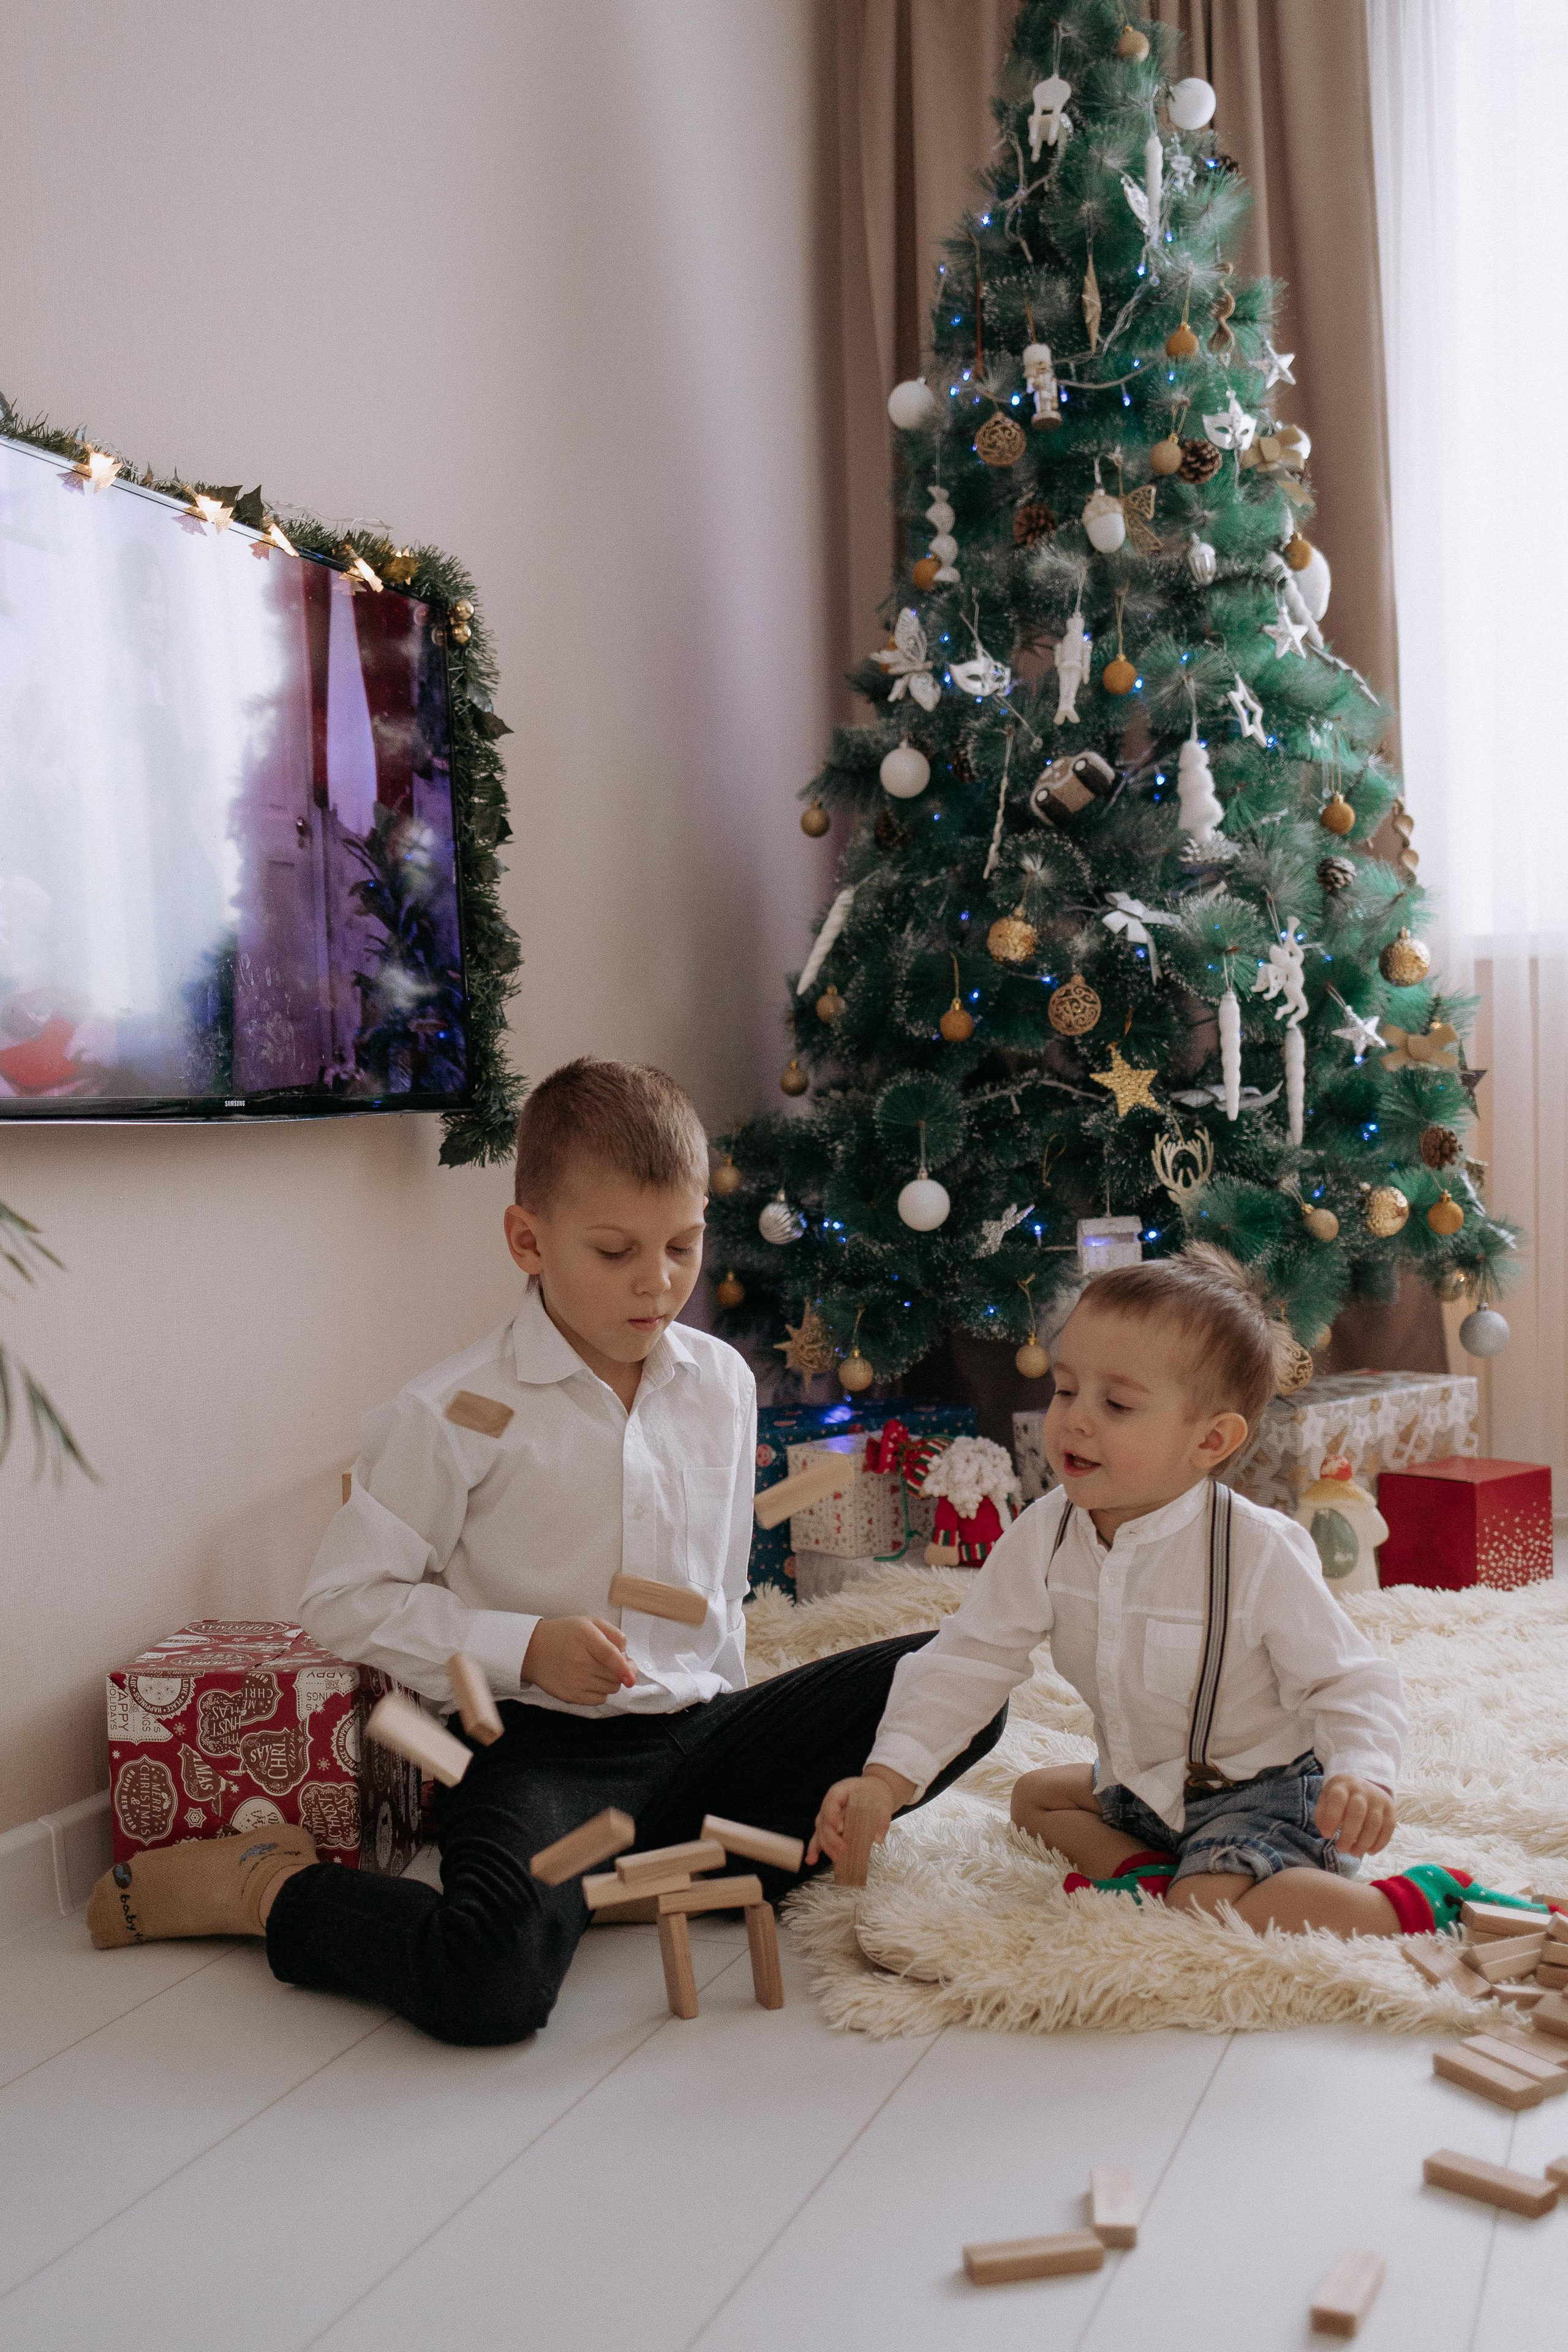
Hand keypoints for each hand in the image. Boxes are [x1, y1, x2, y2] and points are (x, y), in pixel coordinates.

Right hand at [522, 1616, 636, 1705]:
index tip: (631, 1676)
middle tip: (609, 1662)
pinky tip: (589, 1680)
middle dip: (619, 1670)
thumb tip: (627, 1655)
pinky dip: (600, 1691)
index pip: (610, 1656)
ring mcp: (574, 1680)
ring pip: (611, 1688)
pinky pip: (600, 1700)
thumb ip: (613, 1634)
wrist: (533, 1651)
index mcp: (585, 1637)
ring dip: (610, 1680)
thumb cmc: (565, 1635)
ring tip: (596, 1669)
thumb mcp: (589, 1623)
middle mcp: (579, 1660)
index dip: (624, 1667)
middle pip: (615, 1675)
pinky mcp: (571, 1696)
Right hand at [806, 1768, 908, 1866]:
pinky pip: (820, 1837)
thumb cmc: (875, 1794)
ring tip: (837, 1859)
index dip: (832, 1815)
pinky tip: (812, 1860)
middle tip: (843, 1849)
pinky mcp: (829, 1826)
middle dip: (831, 1837)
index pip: (831, 1801)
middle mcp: (830, 1803)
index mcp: (840, 1791)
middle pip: (824, 1820)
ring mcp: (827, 1815)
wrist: (873, 1793)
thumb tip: (877, 1839)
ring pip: (821, 1831)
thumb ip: (882, 1819)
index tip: (840, 1828)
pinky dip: (815, 1849)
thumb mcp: (883, 1802)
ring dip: (827, 1846)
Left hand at [1315, 1773, 1395, 1858]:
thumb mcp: (1326, 1799)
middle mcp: (1362, 1790)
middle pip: (1357, 1812)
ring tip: (1354, 1853)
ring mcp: (1378, 1799)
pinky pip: (1388, 1828)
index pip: (1338, 1798)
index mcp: (1343, 1785)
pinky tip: (1370, 1852)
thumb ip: (1322, 1814)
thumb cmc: (1340, 1798)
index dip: (1331, 1818)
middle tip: (1341, 1849)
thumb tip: (1326, 1832)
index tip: (1326, 1835)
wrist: (1363, 1785)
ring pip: (1374, 1823)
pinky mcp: (1390, 1809)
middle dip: (1349, 1835)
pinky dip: (1379, 1843)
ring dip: (1364, 1842)